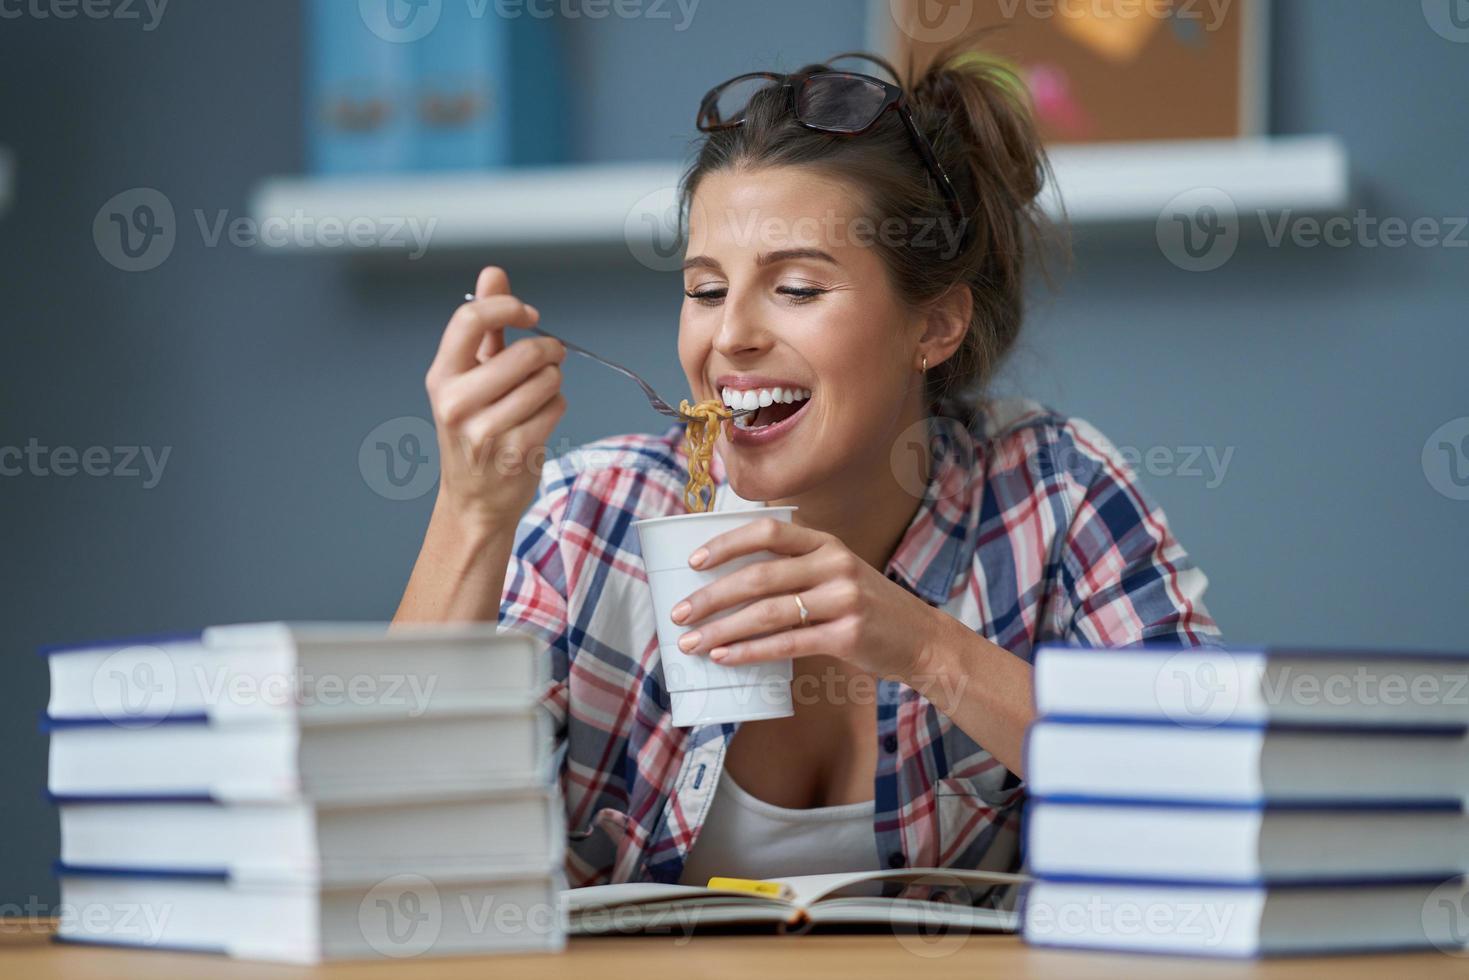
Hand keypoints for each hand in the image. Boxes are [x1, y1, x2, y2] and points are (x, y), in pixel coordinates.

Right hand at [425, 266, 566, 528]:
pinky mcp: (516, 452)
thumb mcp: (468, 377)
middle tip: (551, 357)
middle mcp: (457, 402)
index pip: (471, 319)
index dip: (508, 307)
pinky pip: (556, 407)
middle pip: (525, 352)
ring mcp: (486, 430)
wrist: (474, 499)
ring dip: (553, 383)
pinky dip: (556, 407)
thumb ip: (484, 325)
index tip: (529, 315)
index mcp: (442, 376)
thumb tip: (493, 274)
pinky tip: (539, 419)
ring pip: (547, 380)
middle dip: (549, 351)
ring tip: (537, 396)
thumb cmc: (474, 429)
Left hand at [668, 517, 947, 683]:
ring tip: (691, 643)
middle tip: (678, 614)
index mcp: (826, 543)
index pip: (768, 531)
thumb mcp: (837, 573)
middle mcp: (834, 564)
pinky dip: (750, 651)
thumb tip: (727, 586)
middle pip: (759, 576)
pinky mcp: (846, 635)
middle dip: (711, 597)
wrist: (921, 639)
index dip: (727, 544)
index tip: (693, 562)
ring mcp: (843, 599)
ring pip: (767, 612)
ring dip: (722, 629)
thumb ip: (794, 570)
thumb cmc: (867, 607)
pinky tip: (725, 658)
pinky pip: (786, 643)